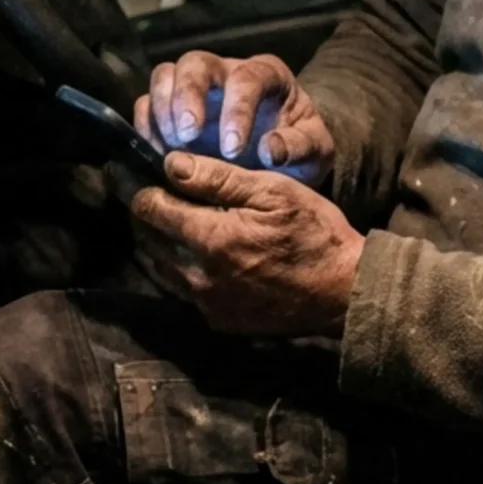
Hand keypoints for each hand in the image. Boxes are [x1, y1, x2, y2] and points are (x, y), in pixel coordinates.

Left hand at [129, 152, 365, 335]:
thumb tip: (170, 163)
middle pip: (147, 241)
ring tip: (172, 222)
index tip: (138, 174)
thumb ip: (217, 178)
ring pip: (160, 268)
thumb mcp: (272, 191)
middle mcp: (199, 276)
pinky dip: (180, 270)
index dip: (140, 188)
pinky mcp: (219, 320)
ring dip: (159, 244)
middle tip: (154, 194)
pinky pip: (183, 291)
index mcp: (211, 239)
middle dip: (146, 216)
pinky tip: (199, 255)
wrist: (344, 292)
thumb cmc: (314, 233)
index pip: (149, 210)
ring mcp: (208, 303)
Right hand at [135, 51, 334, 183]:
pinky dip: (146, 128)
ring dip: (161, 111)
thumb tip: (270, 151)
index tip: (232, 149)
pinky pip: (147, 105)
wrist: (281, 160)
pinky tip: (156, 157)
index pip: (246, 79)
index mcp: (266, 74)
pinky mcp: (172, 109)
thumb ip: (298, 148)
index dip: (236, 110)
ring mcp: (194, 88)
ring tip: (169, 150)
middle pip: (195, 63)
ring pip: (164, 76)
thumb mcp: (315, 151)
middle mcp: (225, 72)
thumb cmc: (298, 149)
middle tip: (187, 137)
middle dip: (187, 97)